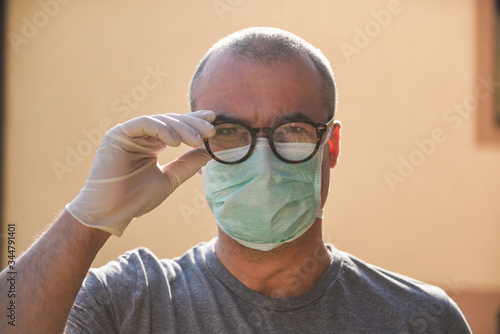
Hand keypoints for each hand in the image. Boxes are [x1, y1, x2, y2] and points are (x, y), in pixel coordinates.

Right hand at [66, 110, 215, 235]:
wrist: (111, 213)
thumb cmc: (137, 199)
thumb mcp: (170, 179)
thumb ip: (188, 164)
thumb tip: (209, 151)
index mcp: (153, 144)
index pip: (177, 128)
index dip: (195, 122)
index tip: (214, 121)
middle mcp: (142, 136)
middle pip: (172, 122)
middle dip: (193, 124)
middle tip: (211, 131)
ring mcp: (130, 133)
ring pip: (160, 121)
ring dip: (181, 128)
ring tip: (197, 140)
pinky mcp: (118, 134)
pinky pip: (144, 124)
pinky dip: (162, 130)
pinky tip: (176, 142)